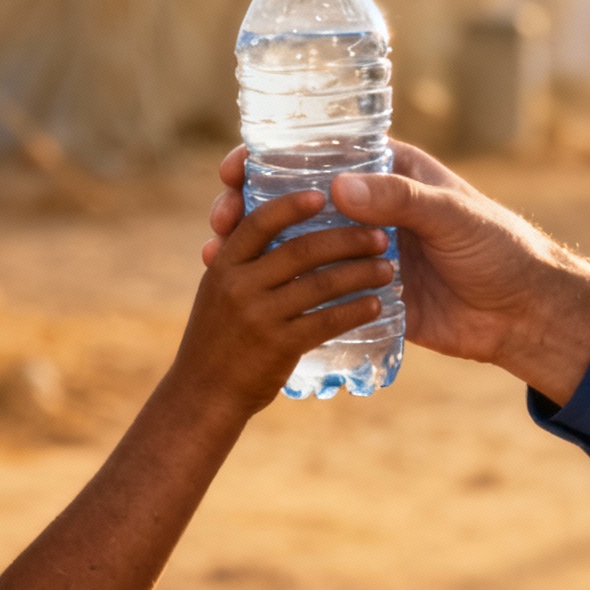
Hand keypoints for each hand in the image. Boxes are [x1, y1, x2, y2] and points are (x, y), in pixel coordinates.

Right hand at [176, 188, 393, 416]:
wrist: (202, 395)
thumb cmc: (217, 339)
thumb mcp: (218, 292)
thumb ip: (246, 263)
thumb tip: (281, 224)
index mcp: (224, 264)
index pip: (259, 221)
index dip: (292, 204)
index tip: (324, 194)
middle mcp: (238, 284)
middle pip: (301, 249)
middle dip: (347, 239)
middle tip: (379, 236)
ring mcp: (258, 315)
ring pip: (320, 284)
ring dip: (360, 273)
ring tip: (388, 269)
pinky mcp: (278, 346)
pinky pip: (327, 321)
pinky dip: (356, 311)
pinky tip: (377, 305)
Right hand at [203, 143, 589, 404]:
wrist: (524, 312)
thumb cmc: (498, 248)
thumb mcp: (451, 216)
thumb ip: (399, 200)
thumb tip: (336, 186)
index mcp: (386, 173)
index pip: (318, 154)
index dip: (271, 157)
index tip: (234, 167)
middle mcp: (368, 208)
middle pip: (294, 201)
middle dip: (248, 207)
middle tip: (217, 220)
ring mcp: (362, 253)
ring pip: (296, 246)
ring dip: (254, 251)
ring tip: (214, 260)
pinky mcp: (365, 295)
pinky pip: (314, 290)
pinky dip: (280, 291)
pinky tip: (246, 299)